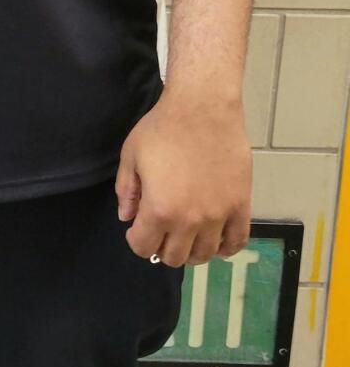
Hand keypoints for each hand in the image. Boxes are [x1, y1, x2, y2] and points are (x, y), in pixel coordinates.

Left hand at [115, 94, 251, 267]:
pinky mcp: (241, 206)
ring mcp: (219, 216)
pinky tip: (216, 241)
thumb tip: (126, 217)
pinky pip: (237, 241)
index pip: (144, 247)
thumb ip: (126, 190)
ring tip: (186, 235)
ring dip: (192, 251)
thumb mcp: (131, 156)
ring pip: (205, 254)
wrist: (202, 109)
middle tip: (161, 230)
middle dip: (162, 247)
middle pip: (175, 257)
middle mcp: (190, 220)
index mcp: (159, 209)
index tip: (138, 228)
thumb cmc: (162, 128)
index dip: (137, 240)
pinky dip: (225, 249)